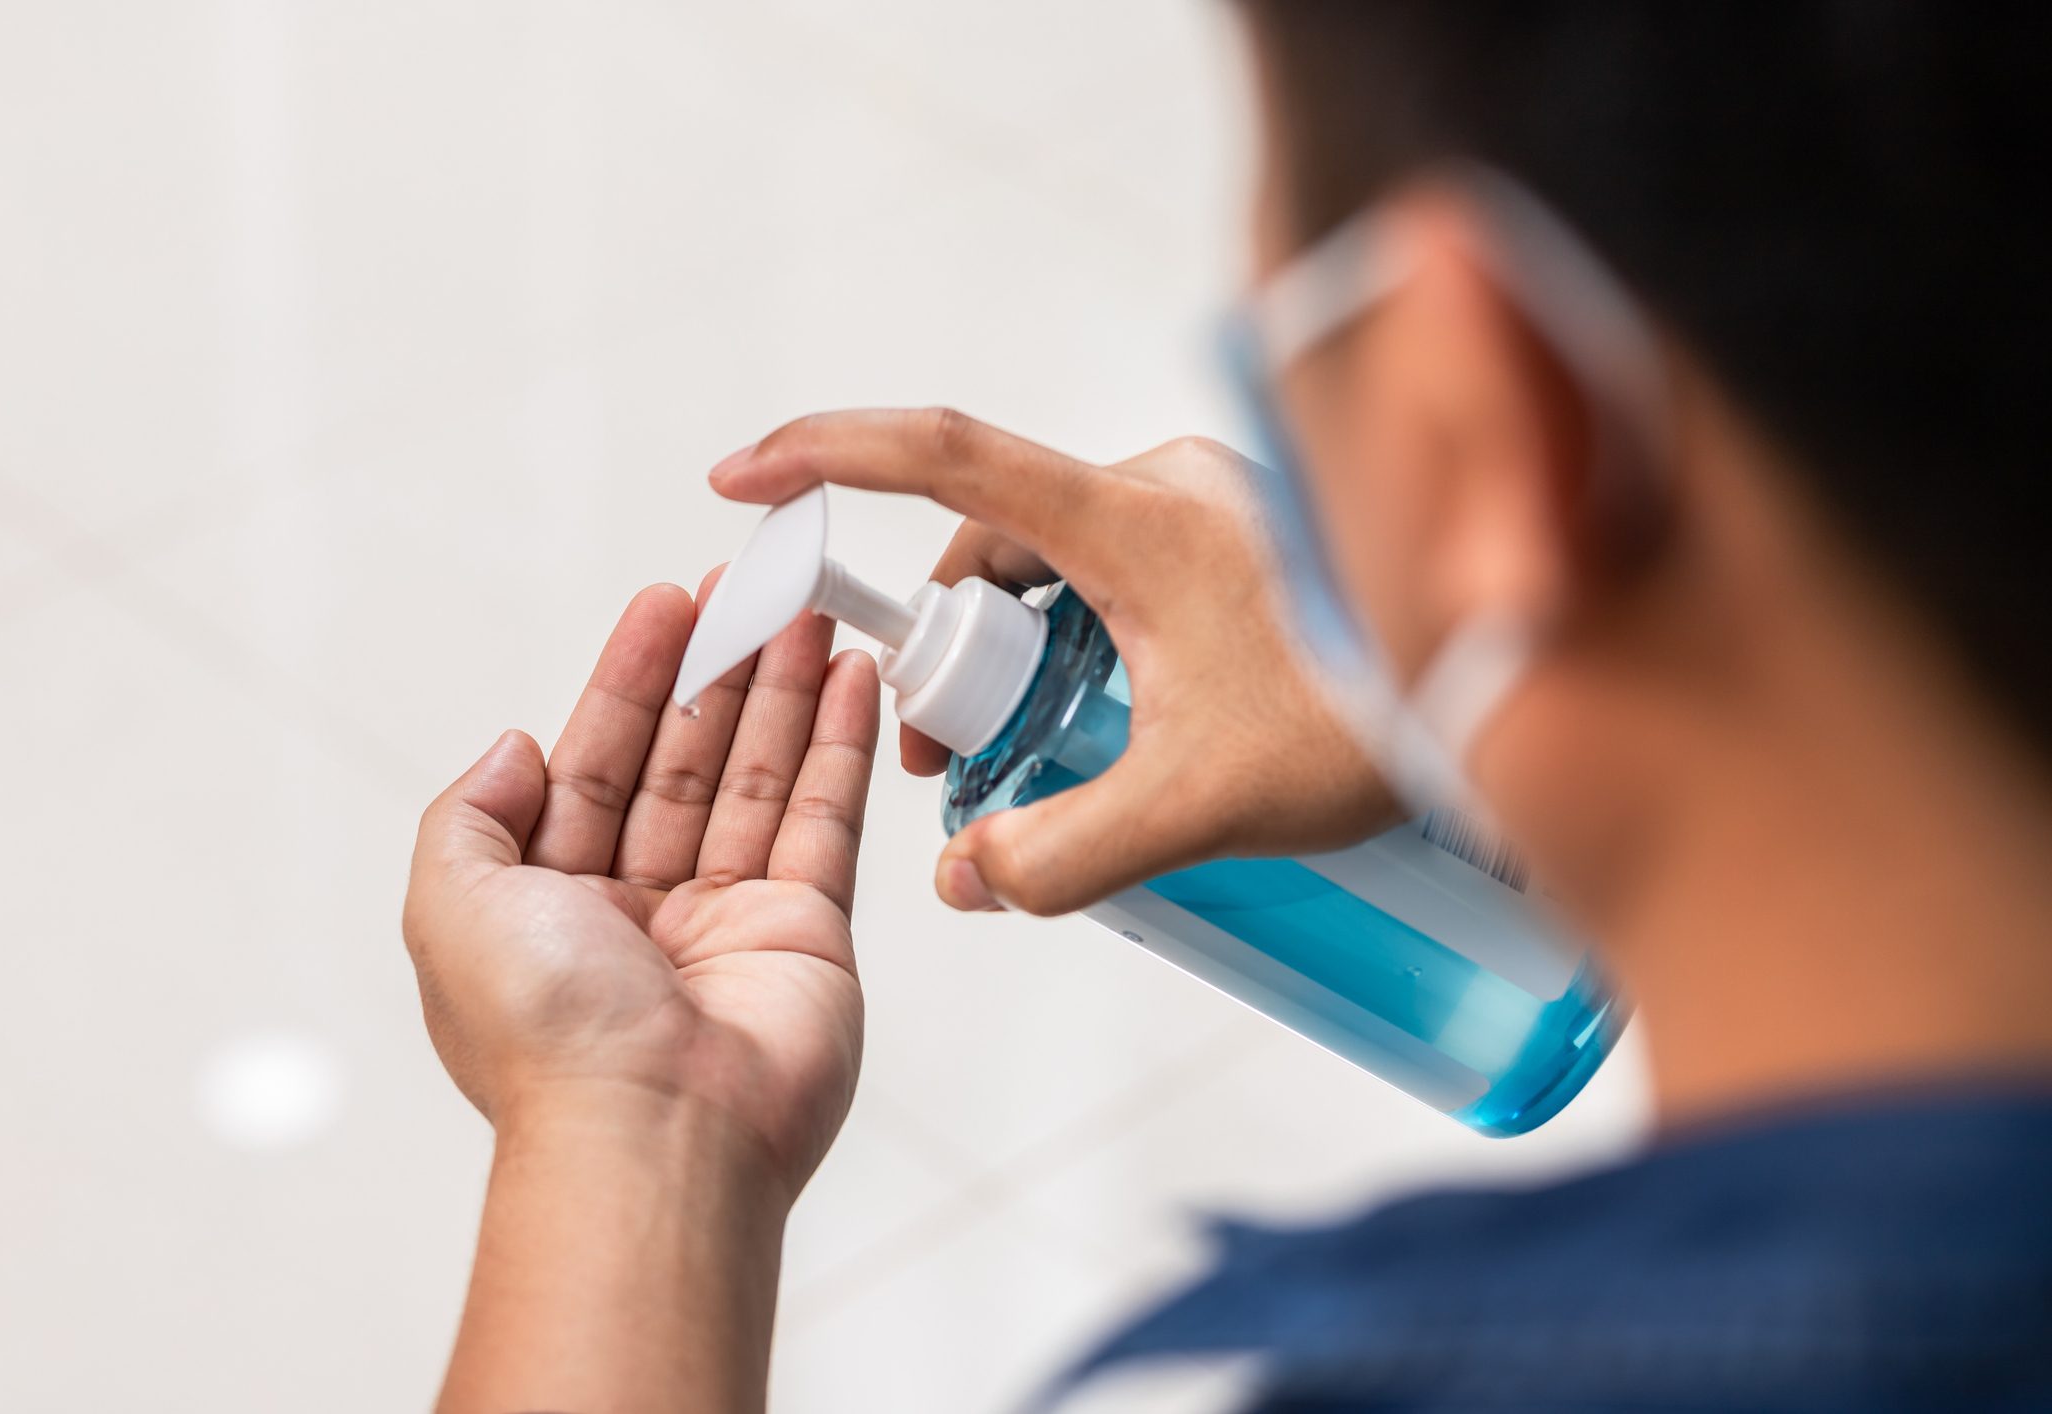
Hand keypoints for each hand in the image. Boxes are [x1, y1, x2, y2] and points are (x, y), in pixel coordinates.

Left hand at [403, 580, 878, 1192]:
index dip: (632, 677)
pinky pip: (823, 818)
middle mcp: (641, 910)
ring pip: (758, 777)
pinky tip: (846, 677)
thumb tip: (515, 748)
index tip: (669, 602)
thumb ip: (471, 813)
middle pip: (686, 760)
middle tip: (753, 586)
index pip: (598, 763)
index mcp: (552, 905)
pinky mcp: (807, 934)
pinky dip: (837, 745)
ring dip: (783, 689)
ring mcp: (730, 920)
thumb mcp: (450, 902)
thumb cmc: (547, 1035)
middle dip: (718, 668)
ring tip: (810, 608)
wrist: (654, 1135)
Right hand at [709, 410, 1395, 916]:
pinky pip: (1117, 575)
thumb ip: (1066, 851)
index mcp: (1132, 514)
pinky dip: (1083, 645)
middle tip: (947, 771)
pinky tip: (1114, 732)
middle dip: (948, 653)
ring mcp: (1204, 508)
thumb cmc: (1374, 719)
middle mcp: (1160, 486)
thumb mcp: (1200, 801)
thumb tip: (968, 882)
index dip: (825, 456)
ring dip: (1020, 658)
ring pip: (1057, 567)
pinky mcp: (1238, 541)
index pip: (943, 455)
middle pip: (992, 546)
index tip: (740, 481)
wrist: (1518, 687)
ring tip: (1032, 770)